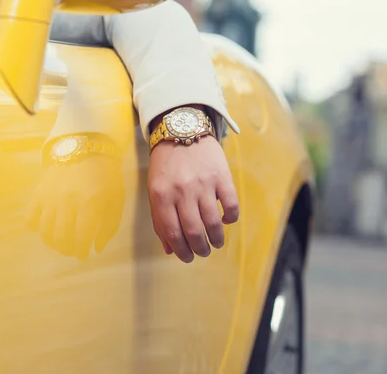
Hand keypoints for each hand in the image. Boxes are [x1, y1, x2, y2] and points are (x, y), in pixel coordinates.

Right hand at [26, 155, 124, 260]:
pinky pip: (30, 218)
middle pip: (61, 238)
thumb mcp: (116, 199)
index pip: (81, 238)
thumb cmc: (106, 177)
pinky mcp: (38, 192)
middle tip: (73, 249)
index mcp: (91, 203)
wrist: (85, 147)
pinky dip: (36, 228)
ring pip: (45, 231)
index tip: (84, 255)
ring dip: (53, 243)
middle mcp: (68, 201)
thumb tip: (96, 249)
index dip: (82, 251)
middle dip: (68, 250)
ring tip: (61, 242)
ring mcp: (50, 197)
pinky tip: (46, 227)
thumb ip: (109, 226)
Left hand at [147, 135, 239, 262]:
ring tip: (216, 243)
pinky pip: (231, 205)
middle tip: (203, 252)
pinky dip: (231, 218)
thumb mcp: (155, 188)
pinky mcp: (221, 176)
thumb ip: (159, 218)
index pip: (173, 233)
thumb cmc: (166, 163)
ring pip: (213, 222)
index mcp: (162, 195)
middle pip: (194, 231)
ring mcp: (203, 184)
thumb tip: (169, 249)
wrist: (182, 128)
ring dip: (216, 239)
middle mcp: (182, 191)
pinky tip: (227, 221)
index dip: (181, 251)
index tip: (187, 257)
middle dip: (199, 249)